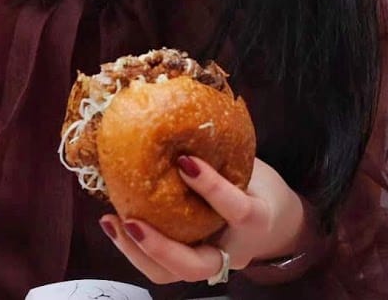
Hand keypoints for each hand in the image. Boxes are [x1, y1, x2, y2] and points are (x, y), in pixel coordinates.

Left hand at [100, 157, 306, 284]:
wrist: (275, 225)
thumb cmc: (258, 188)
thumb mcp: (250, 168)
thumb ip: (223, 155)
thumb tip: (181, 113)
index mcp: (257, 220)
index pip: (238, 211)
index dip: (213, 188)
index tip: (186, 161)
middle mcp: (231, 250)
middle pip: (196, 267)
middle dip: (161, 248)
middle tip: (132, 221)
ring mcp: (208, 262)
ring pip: (171, 275)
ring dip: (136, 252)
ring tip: (112, 223)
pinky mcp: (188, 262)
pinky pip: (159, 266)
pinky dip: (133, 247)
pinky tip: (113, 223)